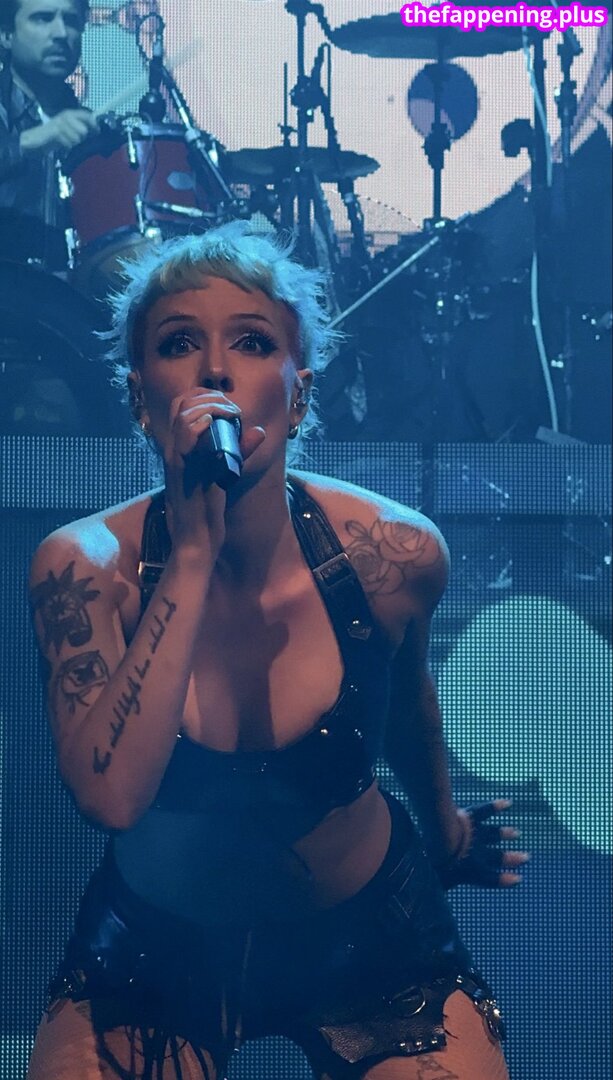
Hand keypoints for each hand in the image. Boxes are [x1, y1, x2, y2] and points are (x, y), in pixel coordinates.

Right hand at [20, 110, 98, 155]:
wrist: (36, 140)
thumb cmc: (54, 136)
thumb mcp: (69, 130)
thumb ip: (81, 129)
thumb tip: (96, 131)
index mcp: (70, 113)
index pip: (87, 115)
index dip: (94, 124)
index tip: (97, 132)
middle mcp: (66, 115)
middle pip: (84, 130)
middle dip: (81, 138)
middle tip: (73, 140)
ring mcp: (61, 122)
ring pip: (77, 138)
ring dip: (73, 143)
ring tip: (65, 141)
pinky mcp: (56, 131)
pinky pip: (69, 142)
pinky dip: (66, 146)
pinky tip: (61, 144)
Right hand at [163, 390, 264, 556]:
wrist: (195, 540)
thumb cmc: (207, 509)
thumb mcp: (224, 472)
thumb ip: (239, 451)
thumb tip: (258, 431)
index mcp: (181, 447)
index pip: (182, 405)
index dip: (204, 395)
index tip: (229, 406)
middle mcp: (174, 449)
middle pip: (180, 403)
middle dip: (209, 396)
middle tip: (232, 410)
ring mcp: (176, 459)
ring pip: (182, 415)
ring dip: (210, 407)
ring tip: (230, 415)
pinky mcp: (183, 473)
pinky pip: (183, 441)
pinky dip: (198, 426)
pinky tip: (214, 424)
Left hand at [434, 799, 529, 889]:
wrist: (439, 839)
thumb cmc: (438, 864)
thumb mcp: (440, 882)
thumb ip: (443, 887)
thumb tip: (437, 895)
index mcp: (473, 871)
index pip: (491, 879)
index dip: (504, 880)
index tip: (518, 879)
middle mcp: (479, 854)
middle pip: (498, 857)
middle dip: (512, 858)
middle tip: (526, 857)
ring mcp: (477, 835)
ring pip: (494, 834)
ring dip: (505, 834)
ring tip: (516, 833)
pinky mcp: (471, 818)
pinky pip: (486, 811)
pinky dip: (496, 806)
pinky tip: (507, 803)